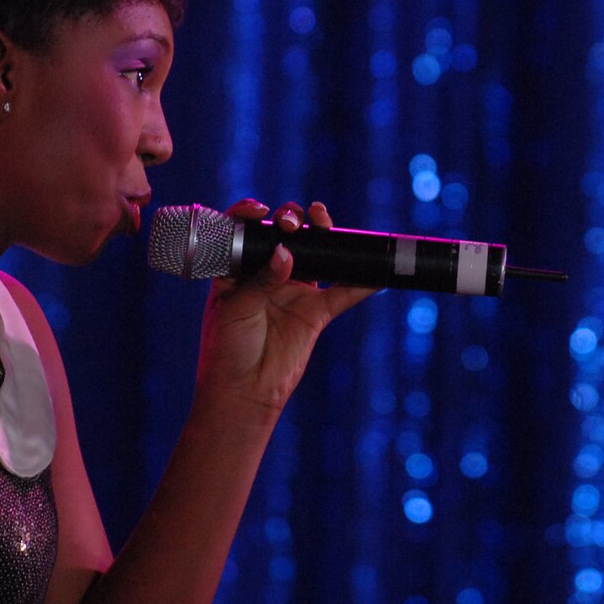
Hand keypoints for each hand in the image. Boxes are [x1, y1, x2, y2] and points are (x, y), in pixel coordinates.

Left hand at [193, 199, 375, 417]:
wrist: (244, 393)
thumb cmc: (226, 350)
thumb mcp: (236, 309)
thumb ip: (262, 279)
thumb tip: (286, 252)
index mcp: (237, 270)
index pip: (245, 232)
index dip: (251, 214)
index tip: (258, 210)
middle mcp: (266, 275)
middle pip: (284, 236)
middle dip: (290, 219)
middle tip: (291, 223)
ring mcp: (293, 292)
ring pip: (315, 255)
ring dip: (323, 235)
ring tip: (323, 220)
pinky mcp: (315, 313)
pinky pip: (342, 293)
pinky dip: (361, 282)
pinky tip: (376, 272)